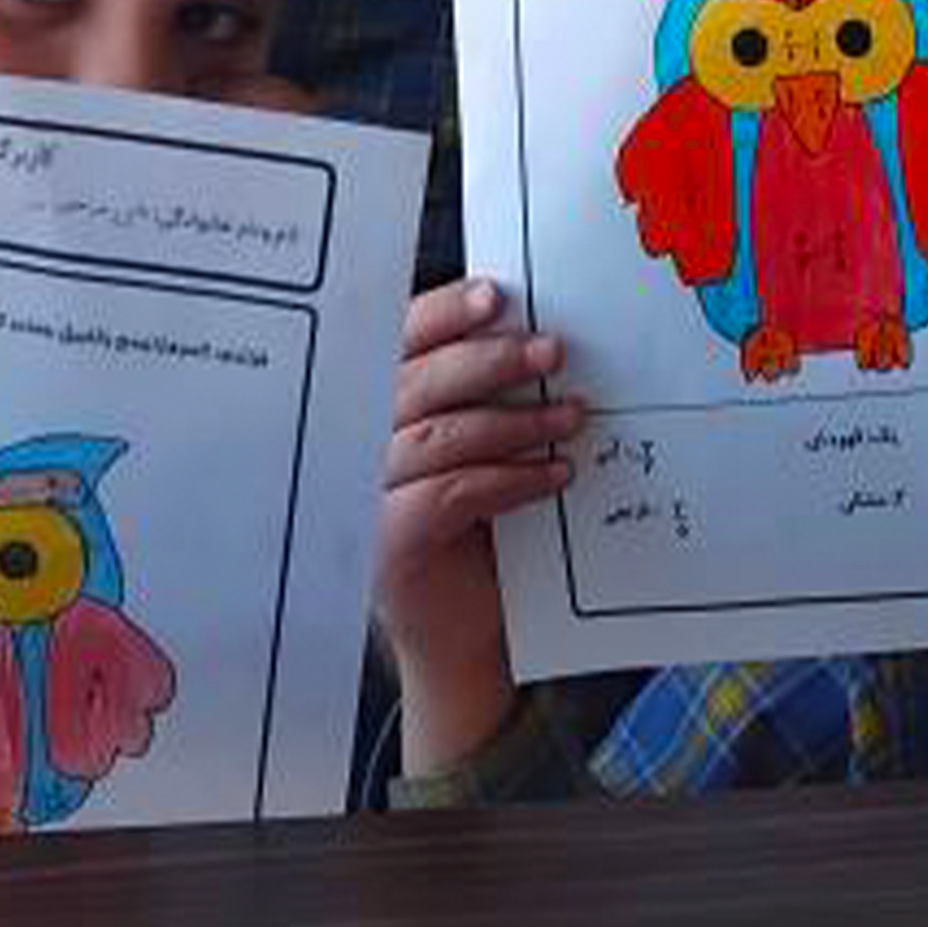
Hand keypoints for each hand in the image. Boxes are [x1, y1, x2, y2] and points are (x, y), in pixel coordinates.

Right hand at [374, 277, 579, 772]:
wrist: (467, 630)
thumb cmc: (476, 527)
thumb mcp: (479, 447)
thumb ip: (484, 395)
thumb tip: (538, 333)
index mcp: (372, 405)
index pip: (395, 345)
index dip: (442, 314)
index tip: (496, 296)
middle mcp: (354, 445)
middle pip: (415, 384)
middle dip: (488, 360)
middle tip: (552, 350)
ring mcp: (363, 497)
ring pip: (438, 438)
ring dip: (514, 421)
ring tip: (572, 416)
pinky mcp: (388, 544)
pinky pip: (450, 495)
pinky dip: (509, 479)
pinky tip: (555, 473)